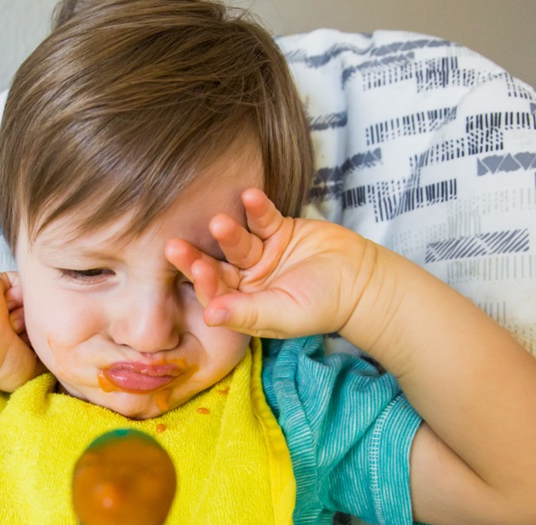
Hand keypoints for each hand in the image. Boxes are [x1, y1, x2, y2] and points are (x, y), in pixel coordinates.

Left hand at [164, 189, 379, 339]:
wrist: (361, 281)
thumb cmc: (323, 306)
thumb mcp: (283, 314)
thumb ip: (247, 313)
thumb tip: (209, 316)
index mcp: (244, 306)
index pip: (215, 296)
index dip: (204, 285)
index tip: (197, 273)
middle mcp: (247, 281)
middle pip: (216, 268)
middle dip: (197, 258)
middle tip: (174, 246)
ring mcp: (261, 254)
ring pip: (237, 242)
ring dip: (228, 232)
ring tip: (220, 222)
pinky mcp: (278, 230)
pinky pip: (262, 218)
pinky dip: (257, 208)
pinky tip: (249, 196)